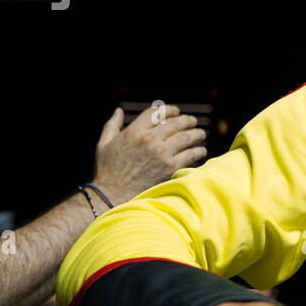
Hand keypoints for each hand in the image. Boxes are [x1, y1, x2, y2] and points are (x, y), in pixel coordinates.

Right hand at [91, 104, 207, 206]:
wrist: (113, 195)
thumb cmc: (108, 170)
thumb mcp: (103, 144)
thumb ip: (112, 125)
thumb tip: (119, 111)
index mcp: (134, 131)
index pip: (157, 112)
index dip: (170, 110)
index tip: (177, 112)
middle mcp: (149, 139)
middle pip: (175, 123)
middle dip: (187, 120)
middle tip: (193, 121)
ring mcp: (161, 153)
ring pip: (186, 137)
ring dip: (197, 133)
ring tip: (201, 134)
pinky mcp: (170, 167)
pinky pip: (190, 155)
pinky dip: (198, 151)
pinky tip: (201, 151)